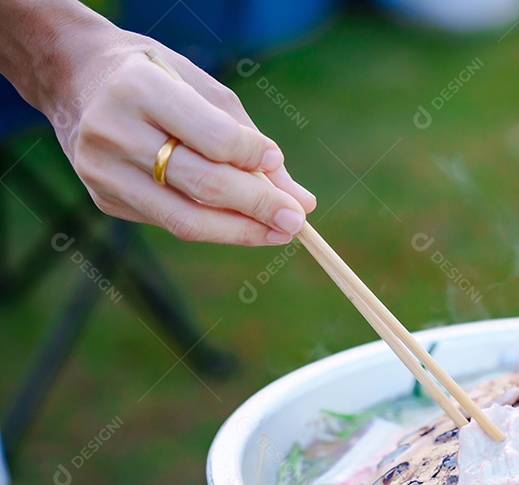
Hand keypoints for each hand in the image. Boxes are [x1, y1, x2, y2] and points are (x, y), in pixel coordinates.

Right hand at [49, 25, 315, 245]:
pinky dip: (212, 225)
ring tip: (279, 232)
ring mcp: (103, 171)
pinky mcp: (104, 199)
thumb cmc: (157, 80)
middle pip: (203, 186)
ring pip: (186, 220)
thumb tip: (302, 200)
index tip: (277, 162)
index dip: (252, 156)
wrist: (77, 79)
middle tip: (296, 220)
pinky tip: (238, 222)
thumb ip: (251, 142)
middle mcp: (114, 132)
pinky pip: (170, 222)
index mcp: (140, 90)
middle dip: (258, 207)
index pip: (213, 138)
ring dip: (241, 231)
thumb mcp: (204, 91)